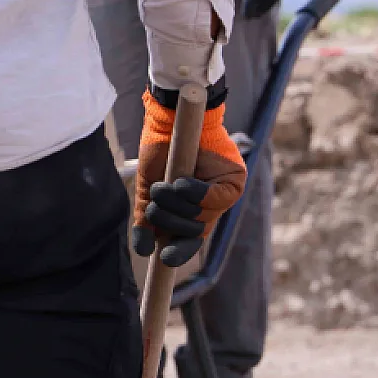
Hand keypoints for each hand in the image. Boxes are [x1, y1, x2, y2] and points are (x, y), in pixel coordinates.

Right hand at [133, 89, 246, 267]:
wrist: (167, 119)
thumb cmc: (159, 152)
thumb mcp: (147, 189)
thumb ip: (145, 220)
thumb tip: (144, 251)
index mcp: (193, 212)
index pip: (192, 241)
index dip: (180, 252)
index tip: (165, 258)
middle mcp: (213, 207)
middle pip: (195, 232)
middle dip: (170, 221)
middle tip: (155, 203)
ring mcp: (225, 193)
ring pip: (202, 218)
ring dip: (175, 206)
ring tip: (162, 187)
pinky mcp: (233, 178)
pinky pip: (215, 198)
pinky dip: (195, 194)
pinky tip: (181, 184)